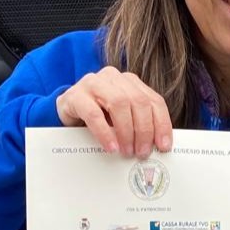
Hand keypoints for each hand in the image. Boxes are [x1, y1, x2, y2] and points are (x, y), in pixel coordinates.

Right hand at [55, 66, 172, 157]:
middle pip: (138, 101)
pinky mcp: (76, 95)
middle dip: (144, 130)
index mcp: (130, 81)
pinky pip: (94, 114)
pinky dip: (105, 133)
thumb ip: (139, 123)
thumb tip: (157, 145)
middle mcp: (114, 78)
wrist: (66, 112)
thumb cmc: (98, 115)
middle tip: (142, 152)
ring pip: (119, 104)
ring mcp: (94, 83)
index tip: (163, 145)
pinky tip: (111, 146)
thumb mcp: (122, 117)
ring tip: (126, 150)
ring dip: (126, 131)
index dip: (161, 124)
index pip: (154, 100)